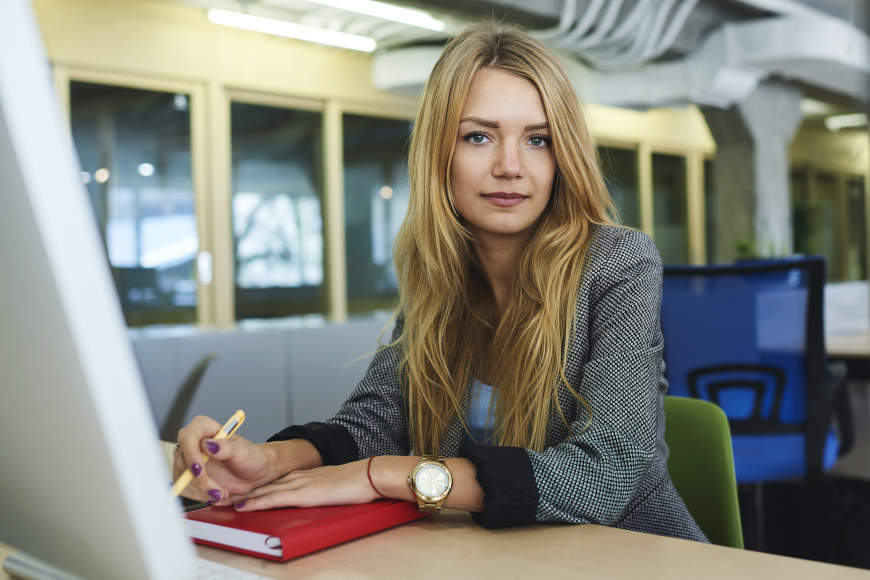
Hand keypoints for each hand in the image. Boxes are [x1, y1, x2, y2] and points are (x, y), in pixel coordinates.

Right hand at [173, 415, 277, 502]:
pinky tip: (215, 494)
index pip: (188, 437)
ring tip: (222, 493)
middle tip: (217, 491)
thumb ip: (226, 447)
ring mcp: (188, 461)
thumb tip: (208, 445)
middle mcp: (193, 443)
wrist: (254, 473)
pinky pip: (185, 489)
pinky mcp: (188, 477)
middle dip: (199, 480)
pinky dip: (200, 496)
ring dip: (201, 490)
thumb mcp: (243, 452)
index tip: (199, 471)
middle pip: (183, 462)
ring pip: (183, 479)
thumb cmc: (250, 457)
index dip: (191, 454)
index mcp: (205, 428)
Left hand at [229, 459, 377, 510]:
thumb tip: (313, 498)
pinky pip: (273, 498)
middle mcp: (295, 478)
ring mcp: (297, 484)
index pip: (271, 482)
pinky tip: (243, 505)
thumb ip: (318, 491)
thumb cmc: (355, 483)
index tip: (235, 491)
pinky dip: (256, 502)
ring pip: (262, 491)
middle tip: (218, 494)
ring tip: (221, 501)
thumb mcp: (331, 487)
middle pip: (261, 485)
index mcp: (302, 476)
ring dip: (241, 496)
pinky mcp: (301, 494)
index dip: (252, 487)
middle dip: (239, 490)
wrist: (366, 476)